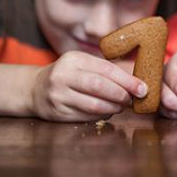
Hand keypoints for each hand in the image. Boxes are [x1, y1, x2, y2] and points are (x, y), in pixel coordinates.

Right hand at [31, 51, 146, 121]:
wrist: (34, 89)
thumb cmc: (69, 75)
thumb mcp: (83, 64)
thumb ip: (106, 70)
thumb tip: (137, 81)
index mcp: (74, 59)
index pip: (106, 69)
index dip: (127, 80)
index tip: (142, 88)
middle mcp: (63, 75)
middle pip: (99, 86)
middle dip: (121, 94)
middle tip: (132, 100)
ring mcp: (58, 95)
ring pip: (93, 104)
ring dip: (113, 107)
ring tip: (121, 106)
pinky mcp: (57, 113)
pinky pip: (85, 116)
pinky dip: (101, 115)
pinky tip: (107, 112)